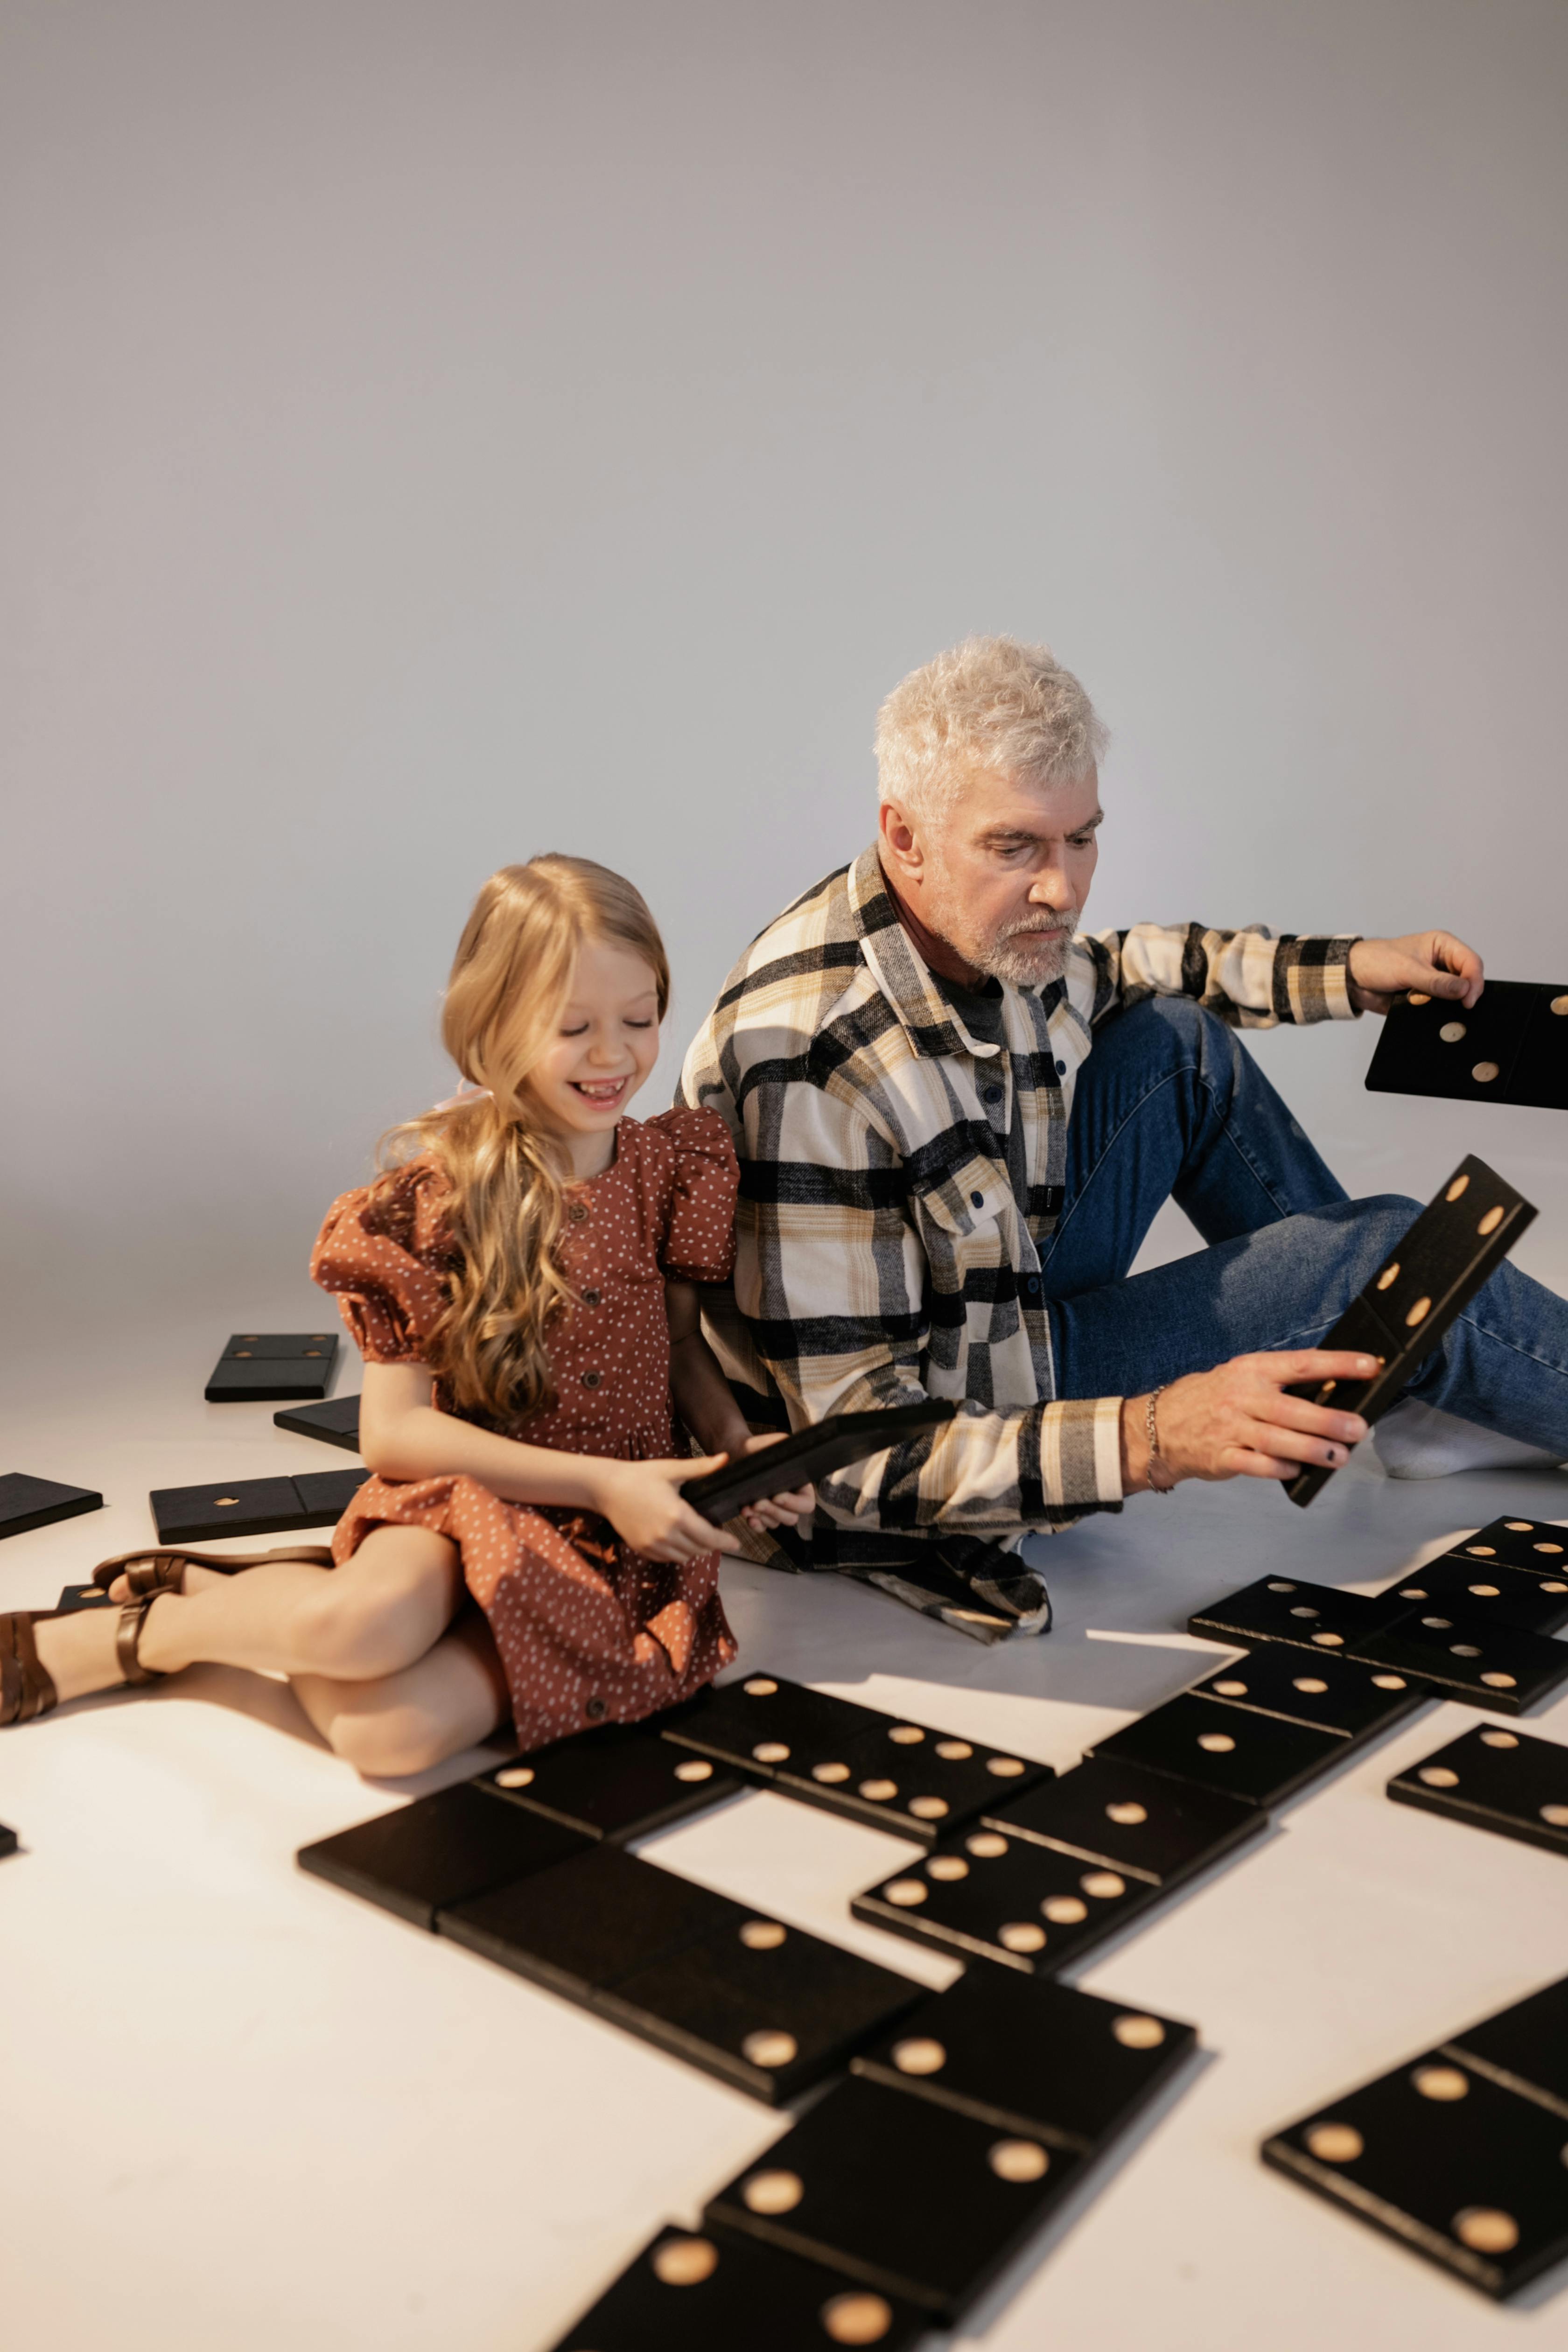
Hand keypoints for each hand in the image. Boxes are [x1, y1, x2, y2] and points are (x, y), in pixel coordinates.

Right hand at [594, 1455, 743, 1562]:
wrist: (606, 1488)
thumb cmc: (640, 1475)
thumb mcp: (671, 1469)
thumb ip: (700, 1468)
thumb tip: (725, 1459)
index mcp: (677, 1515)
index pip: (709, 1537)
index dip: (725, 1541)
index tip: (737, 1543)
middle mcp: (665, 1535)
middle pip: (699, 1550)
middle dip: (712, 1544)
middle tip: (717, 1535)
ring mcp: (652, 1545)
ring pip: (684, 1557)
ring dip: (695, 1550)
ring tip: (699, 1537)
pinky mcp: (642, 1549)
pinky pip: (667, 1558)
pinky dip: (677, 1552)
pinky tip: (679, 1539)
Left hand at [732, 1431, 813, 1532]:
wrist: (736, 1452)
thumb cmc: (758, 1447)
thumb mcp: (775, 1444)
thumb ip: (786, 1449)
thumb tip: (793, 1457)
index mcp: (800, 1485)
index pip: (806, 1504)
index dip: (793, 1503)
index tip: (776, 1496)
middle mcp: (791, 1501)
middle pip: (791, 1518)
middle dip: (773, 1511)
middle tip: (756, 1502)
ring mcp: (775, 1510)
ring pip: (776, 1523)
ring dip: (762, 1517)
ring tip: (746, 1507)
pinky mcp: (760, 1514)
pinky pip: (763, 1527)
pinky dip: (756, 1525)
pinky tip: (748, 1517)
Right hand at [1121, 1350, 1378, 1488]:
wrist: (1161, 1424)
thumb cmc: (1215, 1399)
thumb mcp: (1244, 1377)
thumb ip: (1282, 1383)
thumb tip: (1336, 1392)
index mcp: (1252, 1370)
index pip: (1301, 1363)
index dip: (1337, 1364)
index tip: (1369, 1366)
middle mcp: (1242, 1397)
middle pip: (1291, 1409)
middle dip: (1328, 1420)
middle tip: (1358, 1427)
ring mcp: (1230, 1428)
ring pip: (1277, 1440)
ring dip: (1312, 1450)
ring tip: (1340, 1457)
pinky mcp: (1222, 1457)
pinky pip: (1256, 1465)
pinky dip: (1280, 1468)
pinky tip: (1298, 1469)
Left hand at [1348, 931, 1482, 1014]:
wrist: (1353, 978)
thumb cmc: (1377, 961)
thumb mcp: (1408, 969)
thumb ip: (1436, 981)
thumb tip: (1464, 990)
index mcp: (1443, 945)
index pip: (1471, 962)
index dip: (1474, 981)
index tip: (1468, 1000)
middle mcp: (1443, 962)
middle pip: (1468, 980)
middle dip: (1465, 995)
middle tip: (1462, 1009)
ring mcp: (1436, 981)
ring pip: (1456, 996)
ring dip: (1450, 1006)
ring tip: (1444, 1012)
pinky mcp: (1426, 997)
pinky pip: (1441, 1008)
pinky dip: (1438, 1013)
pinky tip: (1435, 1017)